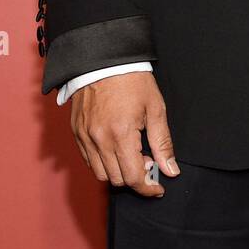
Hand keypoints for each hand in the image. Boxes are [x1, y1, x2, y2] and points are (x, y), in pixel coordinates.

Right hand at [70, 72, 178, 196]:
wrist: (105, 60)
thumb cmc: (133, 81)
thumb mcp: (156, 108)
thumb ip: (163, 143)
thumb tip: (171, 170)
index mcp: (121, 133)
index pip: (133, 177)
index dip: (148, 187)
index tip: (158, 187)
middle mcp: (99, 140)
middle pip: (117, 180)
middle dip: (135, 178)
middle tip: (148, 162)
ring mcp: (85, 138)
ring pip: (101, 174)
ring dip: (118, 173)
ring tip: (131, 154)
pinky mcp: (77, 134)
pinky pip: (89, 161)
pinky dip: (103, 163)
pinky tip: (116, 149)